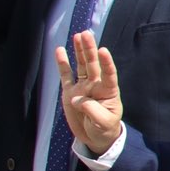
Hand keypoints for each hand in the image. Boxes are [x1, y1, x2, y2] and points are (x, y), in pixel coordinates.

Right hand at [54, 32, 124, 154]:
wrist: (95, 137)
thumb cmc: (105, 129)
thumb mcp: (103, 123)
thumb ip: (92, 110)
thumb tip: (77, 98)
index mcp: (108, 91)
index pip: (109, 74)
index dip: (106, 62)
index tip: (103, 50)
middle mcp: (95, 85)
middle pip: (93, 64)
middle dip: (90, 49)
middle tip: (86, 34)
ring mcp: (82, 87)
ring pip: (81, 66)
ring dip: (79, 51)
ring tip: (78, 36)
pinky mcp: (70, 92)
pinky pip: (66, 75)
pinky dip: (63, 63)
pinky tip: (60, 50)